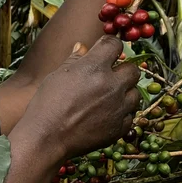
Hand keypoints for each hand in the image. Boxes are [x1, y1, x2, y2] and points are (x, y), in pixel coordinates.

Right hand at [11, 35, 139, 158]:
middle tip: (108, 77)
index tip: (105, 51)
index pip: (114, 44)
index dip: (110, 46)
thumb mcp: (56, 76)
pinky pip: (129, 116)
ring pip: (135, 94)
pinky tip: (105, 115)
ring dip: (124, 93)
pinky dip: (120, 114)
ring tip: (108, 98)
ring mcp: (118, 107)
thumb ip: (73, 60)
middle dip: (122, 71)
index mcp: (95, 67)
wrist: (46, 137)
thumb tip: (82, 47)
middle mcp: (112, 85)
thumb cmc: (46, 104)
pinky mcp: (119, 127)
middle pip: (133, 69)